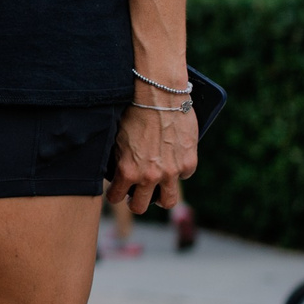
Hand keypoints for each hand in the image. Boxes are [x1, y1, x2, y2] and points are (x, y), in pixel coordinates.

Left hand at [108, 77, 198, 213]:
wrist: (159, 96)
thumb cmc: (134, 112)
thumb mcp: (118, 138)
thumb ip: (119, 159)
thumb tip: (116, 169)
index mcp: (127, 171)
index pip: (116, 197)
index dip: (115, 195)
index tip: (117, 193)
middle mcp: (149, 176)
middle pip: (141, 207)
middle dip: (136, 203)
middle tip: (136, 196)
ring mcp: (171, 172)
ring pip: (168, 201)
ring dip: (161, 198)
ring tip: (158, 190)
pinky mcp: (189, 162)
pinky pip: (184, 176)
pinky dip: (180, 171)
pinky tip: (175, 161)